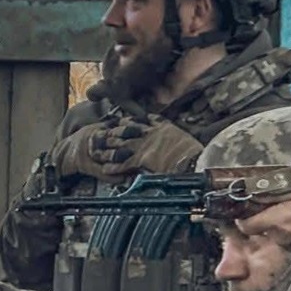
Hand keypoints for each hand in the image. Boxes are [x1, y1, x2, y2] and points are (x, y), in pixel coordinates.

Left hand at [88, 114, 203, 176]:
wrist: (193, 160)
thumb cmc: (192, 151)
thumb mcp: (181, 134)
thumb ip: (168, 131)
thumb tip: (163, 129)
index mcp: (158, 126)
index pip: (137, 120)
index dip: (125, 121)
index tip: (116, 122)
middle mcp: (148, 133)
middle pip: (124, 131)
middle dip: (111, 134)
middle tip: (98, 136)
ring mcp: (143, 145)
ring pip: (120, 145)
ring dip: (107, 150)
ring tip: (96, 153)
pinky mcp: (142, 159)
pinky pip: (124, 162)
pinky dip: (114, 167)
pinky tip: (105, 170)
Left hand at [236, 186, 290, 256]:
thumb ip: (277, 192)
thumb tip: (259, 191)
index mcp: (276, 221)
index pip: (246, 225)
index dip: (244, 218)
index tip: (248, 210)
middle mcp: (280, 238)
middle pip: (262, 230)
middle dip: (267, 220)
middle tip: (279, 208)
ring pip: (278, 237)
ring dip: (283, 227)